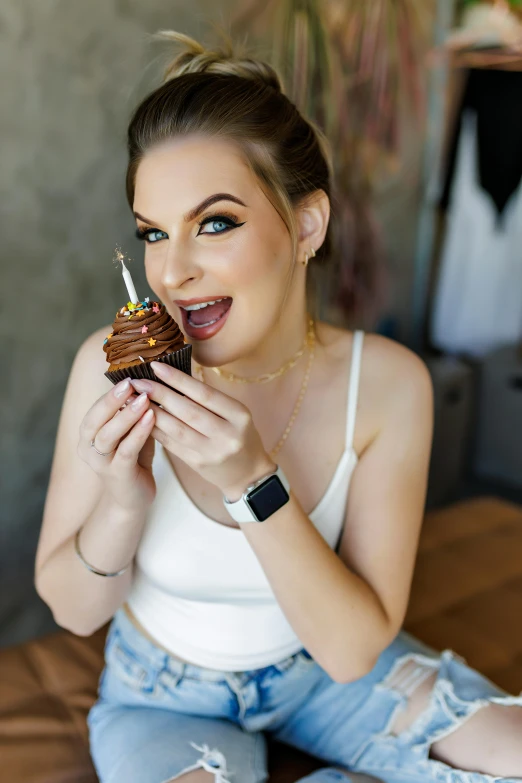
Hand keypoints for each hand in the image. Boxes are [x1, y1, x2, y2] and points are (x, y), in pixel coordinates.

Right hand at [78, 379, 156, 515]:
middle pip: (95, 420)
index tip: (127, 377)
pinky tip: (151, 418)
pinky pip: (126, 451)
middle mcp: (88, 448)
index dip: (109, 394)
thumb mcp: (131, 433)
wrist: (133, 499)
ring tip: (144, 399)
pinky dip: (138, 433)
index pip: (94, 410)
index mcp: (88, 435)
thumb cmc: (134, 460)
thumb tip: (147, 382)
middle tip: (130, 383)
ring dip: (126, 415)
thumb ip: (133, 413)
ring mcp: (100, 464)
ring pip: (108, 435)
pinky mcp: (117, 475)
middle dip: (112, 400)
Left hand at [130, 361, 275, 501]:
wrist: (248, 474)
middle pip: (188, 411)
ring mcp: (212, 452)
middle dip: (160, 394)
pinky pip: (171, 444)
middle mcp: (227, 434)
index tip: (156, 367)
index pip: (204, 394)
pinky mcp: (197, 464)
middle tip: (138, 381)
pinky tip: (141, 418)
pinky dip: (155, 429)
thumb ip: (209, 399)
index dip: (178, 379)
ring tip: (134, 399)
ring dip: (152, 412)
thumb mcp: (234, 414)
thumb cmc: (239, 435)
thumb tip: (171, 378)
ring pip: (176, 429)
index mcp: (239, 415)